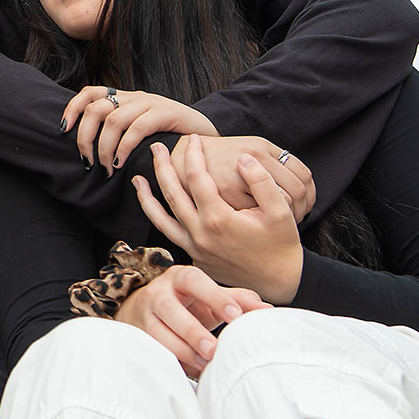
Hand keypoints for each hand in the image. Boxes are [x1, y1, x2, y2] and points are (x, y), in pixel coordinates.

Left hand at [63, 86, 216, 173]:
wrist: (209, 135)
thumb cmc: (171, 139)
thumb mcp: (141, 129)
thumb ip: (120, 130)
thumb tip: (87, 148)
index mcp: (126, 98)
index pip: (90, 92)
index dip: (73, 108)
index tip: (64, 130)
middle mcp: (136, 97)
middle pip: (96, 108)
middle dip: (84, 137)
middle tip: (87, 161)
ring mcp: (151, 103)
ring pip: (113, 120)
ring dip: (103, 147)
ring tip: (105, 168)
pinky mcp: (167, 113)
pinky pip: (136, 128)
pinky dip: (123, 148)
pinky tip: (120, 164)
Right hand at [116, 264, 267, 377]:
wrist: (146, 310)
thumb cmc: (188, 304)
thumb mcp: (211, 297)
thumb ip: (237, 300)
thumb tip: (266, 310)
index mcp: (180, 277)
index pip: (194, 280)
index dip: (214, 296)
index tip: (234, 316)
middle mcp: (158, 293)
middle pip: (169, 308)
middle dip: (192, 330)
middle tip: (213, 349)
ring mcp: (145, 315)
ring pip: (157, 333)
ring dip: (182, 350)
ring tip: (205, 364)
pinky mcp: (139, 336)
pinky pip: (154, 350)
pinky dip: (174, 361)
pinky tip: (192, 370)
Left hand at [134, 135, 304, 303]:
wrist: (279, 280)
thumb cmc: (281, 244)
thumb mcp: (280, 212)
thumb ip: (262, 182)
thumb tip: (243, 158)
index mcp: (219, 219)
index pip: (197, 178)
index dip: (193, 155)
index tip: (193, 139)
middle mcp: (200, 233)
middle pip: (172, 193)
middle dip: (163, 166)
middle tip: (157, 146)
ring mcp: (194, 247)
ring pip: (161, 216)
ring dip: (147, 195)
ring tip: (138, 177)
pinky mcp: (193, 256)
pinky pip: (167, 233)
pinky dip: (155, 217)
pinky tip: (149, 205)